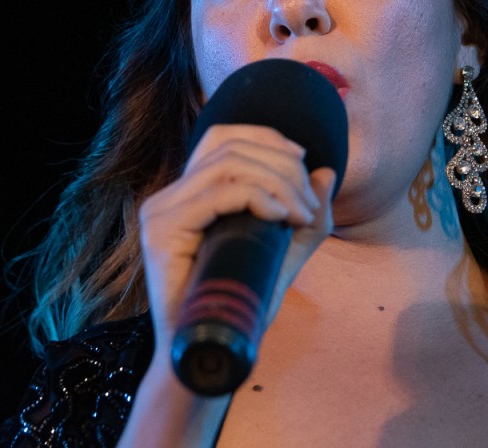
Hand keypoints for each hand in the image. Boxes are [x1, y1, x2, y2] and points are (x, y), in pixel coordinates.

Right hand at [138, 123, 335, 354]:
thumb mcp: (285, 252)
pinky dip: (257, 197)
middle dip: (282, 165)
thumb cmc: (242, 304)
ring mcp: (159, 212)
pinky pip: (217, 194)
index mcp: (187, 194)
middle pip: (229, 146)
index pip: (222, 136)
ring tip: (301, 212)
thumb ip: (307, 216)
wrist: (208, 351)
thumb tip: (327, 172)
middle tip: (310, 203)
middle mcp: (168, 197)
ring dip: (276, 181)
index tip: (304, 160)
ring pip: (226, 164)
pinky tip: (281, 216)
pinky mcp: (161, 232)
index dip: (267, 138)